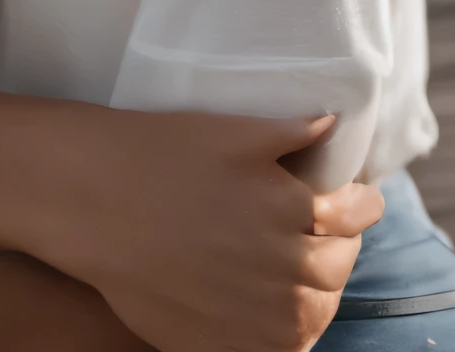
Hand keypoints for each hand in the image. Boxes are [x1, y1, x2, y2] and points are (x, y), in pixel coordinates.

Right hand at [45, 111, 381, 351]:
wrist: (94, 202)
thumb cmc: (160, 154)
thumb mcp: (232, 130)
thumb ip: (292, 132)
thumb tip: (333, 126)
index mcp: (292, 208)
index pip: (355, 215)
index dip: (361, 203)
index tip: (358, 196)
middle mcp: (282, 267)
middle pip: (338, 267)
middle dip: (341, 245)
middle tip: (330, 231)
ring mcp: (254, 316)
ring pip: (316, 315)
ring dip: (320, 292)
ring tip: (306, 272)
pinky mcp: (224, 345)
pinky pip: (280, 351)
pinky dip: (289, 333)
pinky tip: (275, 308)